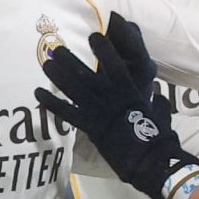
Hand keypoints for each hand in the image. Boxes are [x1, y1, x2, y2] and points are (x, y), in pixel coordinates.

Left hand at [37, 13, 196, 198]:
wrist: (150, 161)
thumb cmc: (159, 139)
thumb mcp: (160, 115)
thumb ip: (157, 104)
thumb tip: (158, 97)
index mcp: (130, 92)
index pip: (115, 65)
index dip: (104, 50)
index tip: (94, 36)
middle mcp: (111, 98)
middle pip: (86, 75)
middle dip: (71, 60)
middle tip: (57, 49)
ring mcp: (99, 113)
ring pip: (73, 90)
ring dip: (58, 76)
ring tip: (46, 64)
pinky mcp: (90, 128)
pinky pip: (66, 113)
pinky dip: (51, 103)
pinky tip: (38, 93)